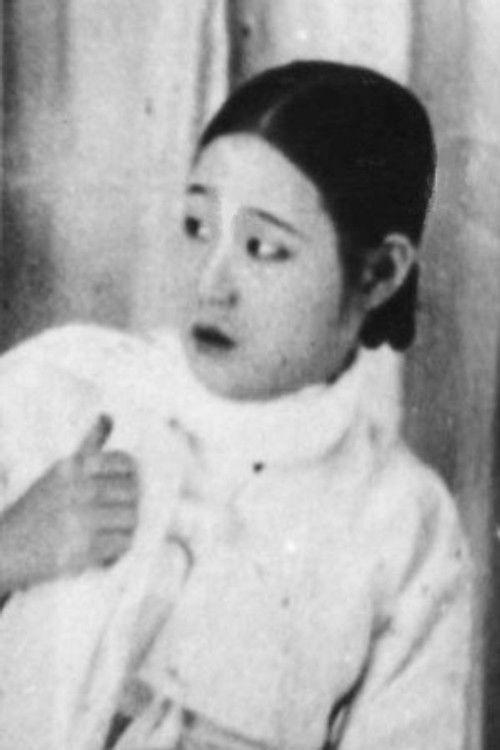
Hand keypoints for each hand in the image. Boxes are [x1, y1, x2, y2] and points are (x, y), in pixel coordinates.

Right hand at [0, 415, 139, 593]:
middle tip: (118, 512)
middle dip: (129, 503)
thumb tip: (108, 416)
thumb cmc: (38, 509)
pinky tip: (105, 547)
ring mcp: (80, 521)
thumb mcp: (59, 472)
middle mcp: (77, 490)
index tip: (123, 485)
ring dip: (126, 527)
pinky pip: (122, 543)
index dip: (130, 475)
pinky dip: (118, 547)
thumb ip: (88, 445)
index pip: (124, 462)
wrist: (5, 550)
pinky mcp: (83, 550)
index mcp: (72, 467)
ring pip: (130, 518)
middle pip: (131, 492)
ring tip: (111, 530)